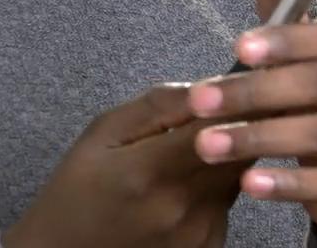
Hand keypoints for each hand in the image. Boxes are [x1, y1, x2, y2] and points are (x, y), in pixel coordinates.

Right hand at [2, 83, 251, 247]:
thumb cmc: (78, 190)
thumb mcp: (102, 134)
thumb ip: (156, 107)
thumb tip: (206, 87)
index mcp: (149, 172)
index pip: (216, 127)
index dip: (234, 101)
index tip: (237, 84)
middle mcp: (181, 207)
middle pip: (239, 153)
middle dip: (238, 126)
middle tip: (222, 109)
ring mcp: (198, 233)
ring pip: (237, 178)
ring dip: (226, 156)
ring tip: (189, 150)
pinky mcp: (207, 247)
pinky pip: (226, 203)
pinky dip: (215, 185)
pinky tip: (184, 183)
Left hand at [183, 0, 316, 247]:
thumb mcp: (310, 62)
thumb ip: (286, 20)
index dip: (285, 40)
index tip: (238, 47)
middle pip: (315, 85)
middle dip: (253, 91)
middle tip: (200, 100)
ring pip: (316, 134)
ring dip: (257, 138)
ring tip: (207, 145)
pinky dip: (285, 183)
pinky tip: (247, 184)